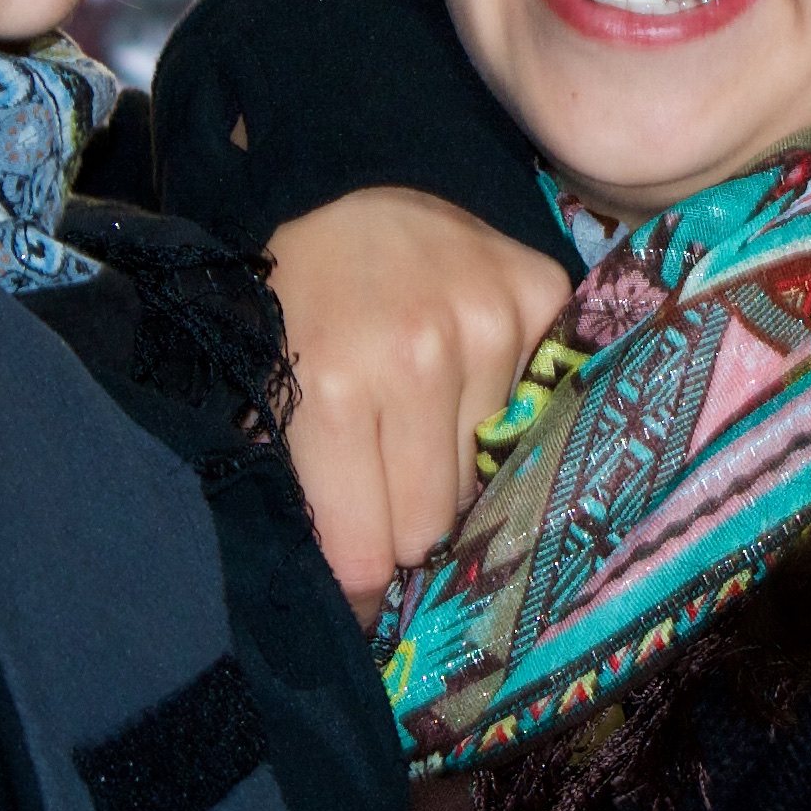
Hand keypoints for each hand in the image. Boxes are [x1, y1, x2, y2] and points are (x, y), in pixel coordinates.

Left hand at [266, 188, 572, 609]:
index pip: (366, 555)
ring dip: (456, 464)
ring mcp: (488, 325)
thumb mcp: (269, 399)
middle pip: (432, 526)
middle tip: (389, 483)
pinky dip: (507, 408)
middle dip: (406, 524)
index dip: (362, 586)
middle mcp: (415, 358)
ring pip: (488, 475)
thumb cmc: (299, 309)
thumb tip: (362, 614)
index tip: (365, 599)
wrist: (351, 196)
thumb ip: (306, 498)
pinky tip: (474, 379)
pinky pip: (540, 410)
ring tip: (426, 417)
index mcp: (330, 391)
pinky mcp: (540, 296)